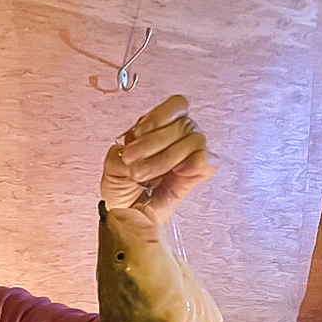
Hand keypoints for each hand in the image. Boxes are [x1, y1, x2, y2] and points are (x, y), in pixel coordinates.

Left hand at [100, 95, 216, 221]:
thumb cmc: (122, 189)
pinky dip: (195, 163)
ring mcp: (190, 155)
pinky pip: (207, 161)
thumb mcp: (114, 162)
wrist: (126, 216)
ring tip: (145, 176)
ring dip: (166, 158)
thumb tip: (140, 141)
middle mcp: (178, 137)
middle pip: (182, 123)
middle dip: (153, 143)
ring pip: (194, 140)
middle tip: (133, 162)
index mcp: (160, 127)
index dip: (158, 117)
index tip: (137, 135)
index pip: (175, 106)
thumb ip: (126, 146)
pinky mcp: (197, 175)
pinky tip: (178, 172)